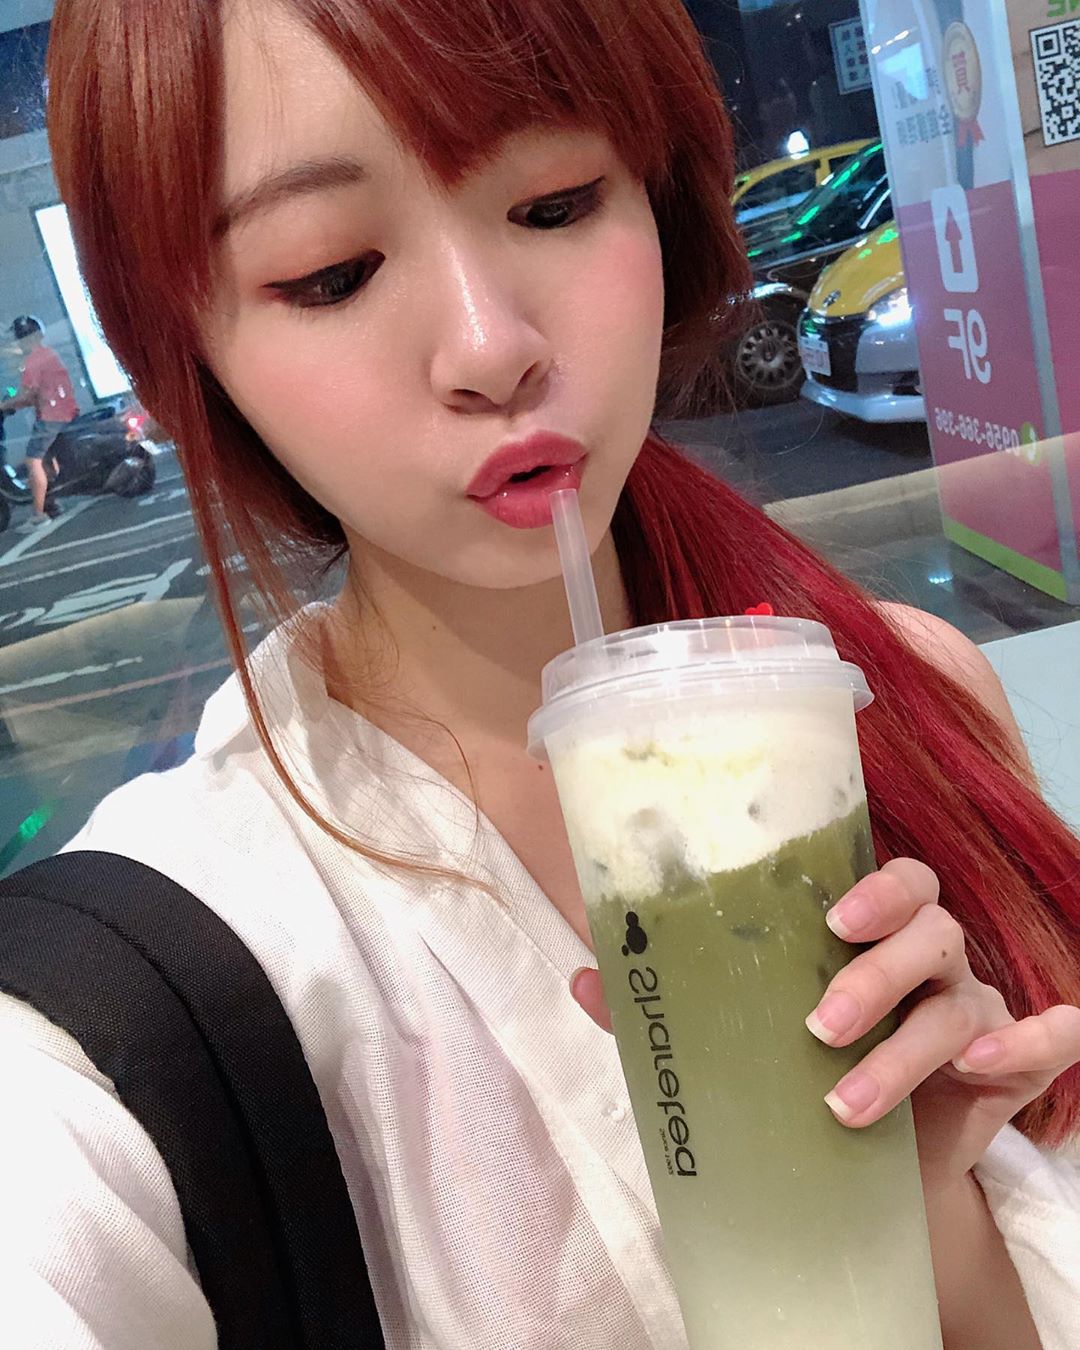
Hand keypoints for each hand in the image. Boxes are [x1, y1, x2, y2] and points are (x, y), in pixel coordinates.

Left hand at [571, 857, 1079, 1200]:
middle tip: (819, 1023)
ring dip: (908, 1047)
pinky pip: (1049, 1039)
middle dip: (879, 971)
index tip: (829, 917)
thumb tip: (585, 978)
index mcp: (872, 935)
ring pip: (963, 1002)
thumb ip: (672, 1007)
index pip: (894, 880)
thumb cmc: (803, 1076)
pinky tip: (985, 1068)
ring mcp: (978, 1011)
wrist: (863, 1171)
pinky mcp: (1012, 1068)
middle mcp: (932, 960)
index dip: (874, 887)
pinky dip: (1028, 1043)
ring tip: (845, 1101)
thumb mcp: (740, 1041)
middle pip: (931, 930)